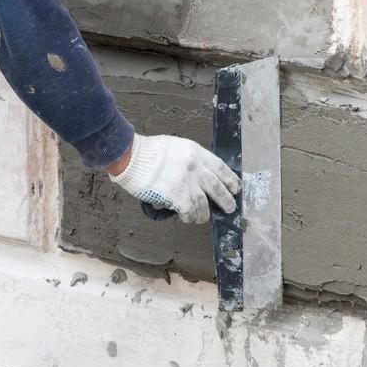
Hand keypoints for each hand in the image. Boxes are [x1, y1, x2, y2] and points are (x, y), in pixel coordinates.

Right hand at [108, 134, 240, 223]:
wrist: (132, 157)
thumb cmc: (148, 151)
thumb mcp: (175, 147)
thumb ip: (188, 161)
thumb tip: (195, 177)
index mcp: (196, 153)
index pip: (220, 168)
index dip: (230, 180)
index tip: (235, 188)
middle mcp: (196, 167)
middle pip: (218, 187)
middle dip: (226, 200)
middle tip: (230, 208)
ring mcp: (188, 182)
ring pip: (205, 204)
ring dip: (205, 213)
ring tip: (203, 218)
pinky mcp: (177, 196)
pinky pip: (190, 211)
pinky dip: (190, 217)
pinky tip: (189, 219)